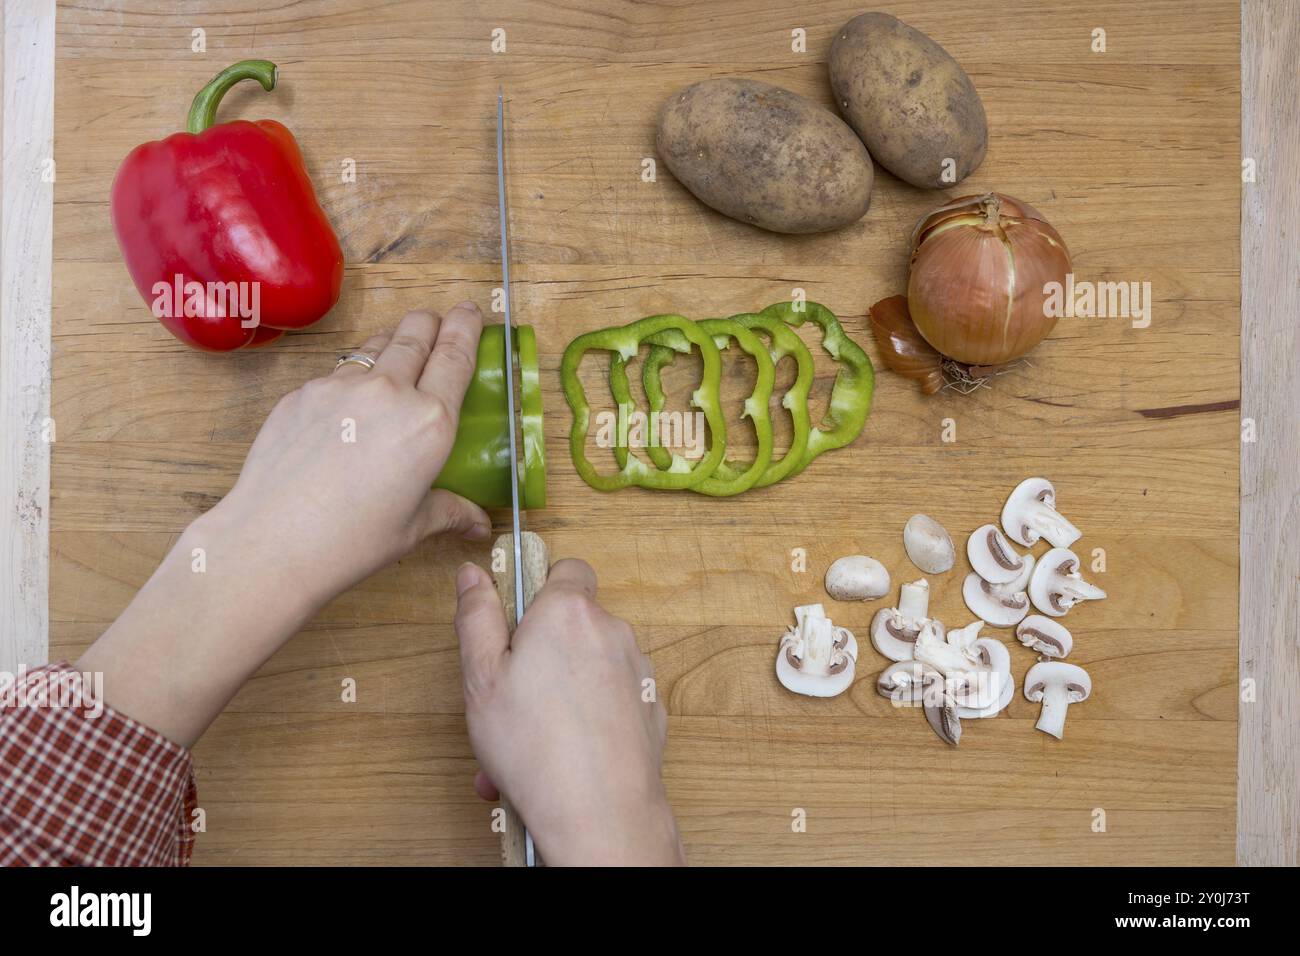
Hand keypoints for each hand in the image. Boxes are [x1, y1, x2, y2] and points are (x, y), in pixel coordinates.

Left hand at [79, 304, 492, 747]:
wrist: (272, 541)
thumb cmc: (350, 541)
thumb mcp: (412, 527)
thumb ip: (449, 511)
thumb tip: (479, 525)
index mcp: (430, 423)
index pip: (456, 355)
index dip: (466, 326)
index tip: (471, 311)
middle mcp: (389, 392)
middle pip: (415, 334)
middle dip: (430, 322)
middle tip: (436, 322)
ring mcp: (341, 387)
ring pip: (373, 346)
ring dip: (391, 341)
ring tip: (395, 353)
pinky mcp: (303, 393)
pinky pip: (336, 373)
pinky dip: (351, 378)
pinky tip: (347, 406)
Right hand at [454, 559, 684, 865]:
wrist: (599, 813)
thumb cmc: (535, 748)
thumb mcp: (481, 678)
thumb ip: (477, 617)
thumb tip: (473, 576)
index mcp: (568, 613)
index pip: (567, 569)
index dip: (540, 590)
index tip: (517, 621)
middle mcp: (611, 632)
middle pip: (574, 625)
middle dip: (541, 655)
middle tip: (509, 698)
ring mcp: (637, 670)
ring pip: (589, 668)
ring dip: (559, 693)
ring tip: (525, 741)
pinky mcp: (650, 706)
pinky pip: (611, 698)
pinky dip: (587, 717)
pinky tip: (560, 753)